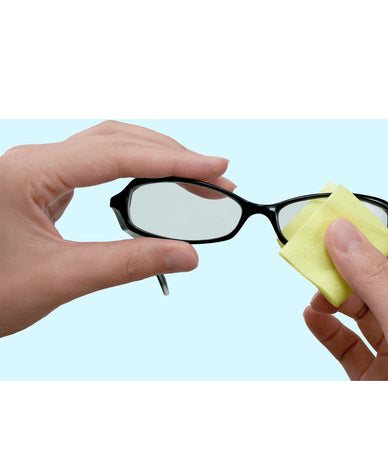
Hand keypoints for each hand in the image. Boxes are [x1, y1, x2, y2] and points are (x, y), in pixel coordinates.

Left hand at [0, 121, 233, 337]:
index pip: (117, 155)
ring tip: (195, 179)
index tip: (217, 169)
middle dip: (173, 157)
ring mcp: (40, 170)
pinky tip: (155, 182)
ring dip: (156, 159)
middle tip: (216, 179)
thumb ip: (127, 264)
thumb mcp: (60, 279)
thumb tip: (187, 256)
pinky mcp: (46, 185)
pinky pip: (100, 164)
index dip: (174, 161)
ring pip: (110, 147)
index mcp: (31, 173)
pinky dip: (137, 169)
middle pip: (119, 140)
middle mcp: (36, 161)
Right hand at [303, 218, 387, 379]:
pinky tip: (312, 318)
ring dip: (331, 298)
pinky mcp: (373, 378)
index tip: (329, 220)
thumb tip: (345, 234)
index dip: (365, 238)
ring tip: (313, 293)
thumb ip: (379, 282)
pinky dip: (325, 329)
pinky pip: (344, 345)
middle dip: (342, 268)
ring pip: (356, 312)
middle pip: (375, 283)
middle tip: (308, 251)